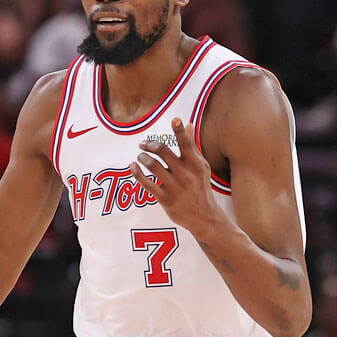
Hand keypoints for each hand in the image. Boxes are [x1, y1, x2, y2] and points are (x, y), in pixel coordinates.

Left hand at [130, 118, 222, 234]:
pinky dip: (137, 173)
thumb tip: (188, 124)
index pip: (187, 144)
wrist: (204, 217)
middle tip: (143, 143)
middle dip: (150, 144)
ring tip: (140, 155)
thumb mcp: (201, 166)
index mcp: (195, 164)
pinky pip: (147, 184)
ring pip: (153, 166)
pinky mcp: (166, 199)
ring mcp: (175, 187)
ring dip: (143, 157)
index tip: (174, 120)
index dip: (180, 131)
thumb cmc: (201, 187)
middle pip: (163, 151)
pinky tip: (132, 166)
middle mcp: (186, 174)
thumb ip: (192, 146)